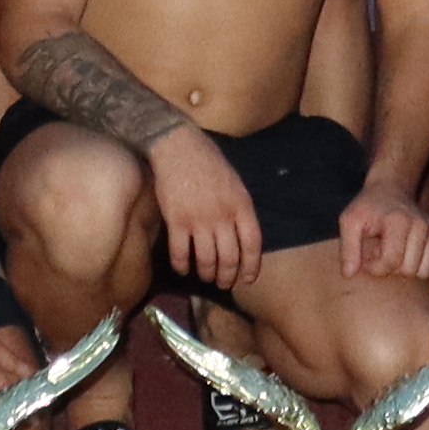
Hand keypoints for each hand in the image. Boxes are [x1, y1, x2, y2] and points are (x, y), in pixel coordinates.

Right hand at [142, 126, 263, 294]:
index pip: (252, 244)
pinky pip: (180, 253)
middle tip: (224, 283)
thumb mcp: (236, 182)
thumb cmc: (209, 161)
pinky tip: (183, 268)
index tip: (248, 279)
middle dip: (227, 276)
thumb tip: (242, 235)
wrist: (178, 146)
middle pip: (229, 258)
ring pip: (206, 260)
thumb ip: (240, 208)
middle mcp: (222, 216)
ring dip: (207, 274)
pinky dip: (182, 265)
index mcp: (241, 205)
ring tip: (206, 277)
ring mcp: (199, 220)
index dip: (251, 266)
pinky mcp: (176, 221)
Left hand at [335, 184, 428, 287]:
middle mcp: (420, 225)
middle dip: (390, 269)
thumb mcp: (349, 221)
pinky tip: (403, 254)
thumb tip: (349, 273)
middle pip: (408, 269)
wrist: (391, 188)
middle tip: (378, 253)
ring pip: (422, 272)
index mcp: (398, 221)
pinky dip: (416, 267)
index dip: (374, 267)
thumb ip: (348, 247)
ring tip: (391, 254)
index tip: (365, 258)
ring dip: (404, 269)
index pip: (391, 261)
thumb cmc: (367, 207)